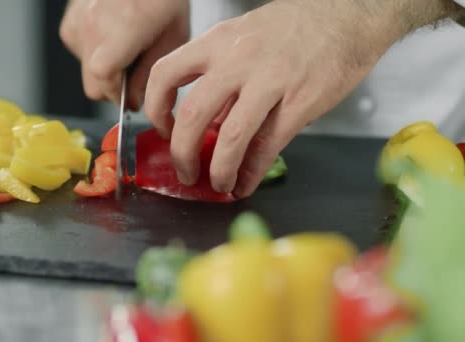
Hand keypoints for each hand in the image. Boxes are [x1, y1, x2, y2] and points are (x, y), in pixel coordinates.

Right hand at [59, 0, 189, 109]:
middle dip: (114, 88)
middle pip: (92, 84)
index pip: (103, 77)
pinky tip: (113, 38)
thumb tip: (135, 101)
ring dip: (105, 70)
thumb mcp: (173, 36)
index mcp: (123, 26)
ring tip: (127, 48)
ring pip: (86, 71)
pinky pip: (80, 54)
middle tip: (133, 75)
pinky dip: (96, 54)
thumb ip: (151, 74)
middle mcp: (94, 23)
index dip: (118, 95)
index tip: (131, 98)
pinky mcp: (70, 22)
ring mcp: (78, 21)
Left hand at [145, 0, 405, 197]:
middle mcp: (237, 60)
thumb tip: (209, 124)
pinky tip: (246, 183)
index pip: (165, 74)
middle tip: (186, 171)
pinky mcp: (300, 102)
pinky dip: (252, 172)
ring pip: (230, 137)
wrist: (349, 11)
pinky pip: (268, 147)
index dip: (156, 108)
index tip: (163, 129)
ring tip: (219, 184)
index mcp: (218, 41)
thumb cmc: (295, 26)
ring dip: (219, 170)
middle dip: (182, 153)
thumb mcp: (245, 37)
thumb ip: (223, 77)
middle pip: (192, 114)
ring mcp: (269, 81)